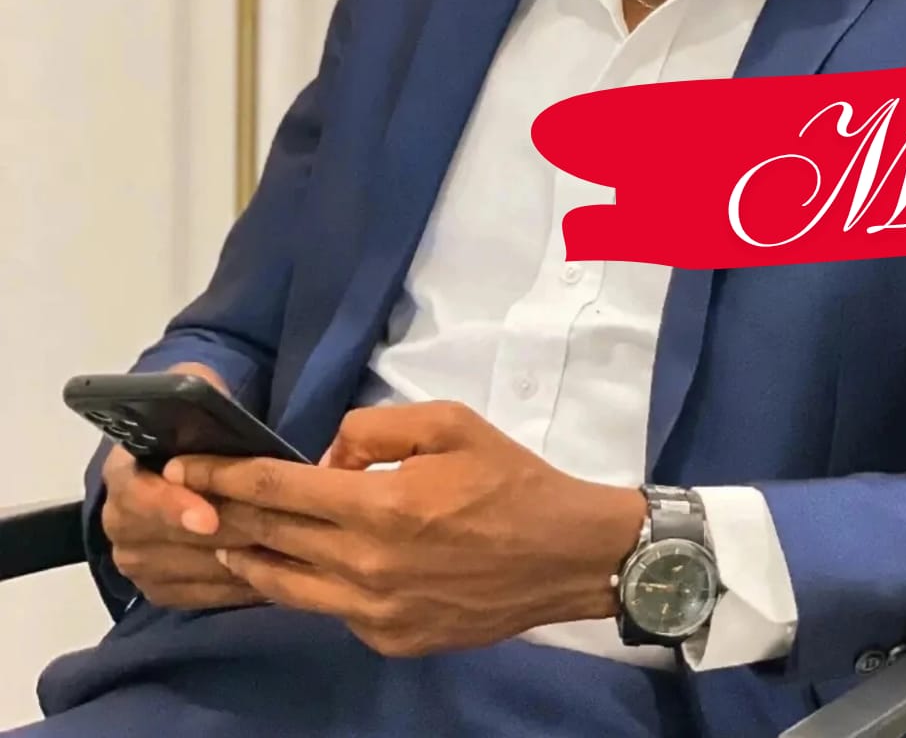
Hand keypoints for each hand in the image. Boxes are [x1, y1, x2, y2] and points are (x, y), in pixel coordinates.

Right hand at [100, 362, 261, 609]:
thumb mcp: (196, 393)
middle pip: (175, 540)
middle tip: (278, 531)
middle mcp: (120, 523)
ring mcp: (137, 561)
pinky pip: (202, 598)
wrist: (182, 456)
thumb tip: (215, 403)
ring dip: (240, 564)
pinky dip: (239, 588)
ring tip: (288, 552)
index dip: (175, 507)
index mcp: (123, 473)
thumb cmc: (195, 422)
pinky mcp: (160, 588)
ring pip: (194, 572)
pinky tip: (277, 574)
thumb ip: (201, 394)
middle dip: (228, 534)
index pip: (142, 497)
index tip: (208, 516)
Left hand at [169, 401, 646, 656]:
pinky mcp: (389, 640)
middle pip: (271, 537)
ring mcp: (375, 612)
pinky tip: (296, 564)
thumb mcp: (452, 423)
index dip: (224, 475)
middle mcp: (367, 565)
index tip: (183, 463)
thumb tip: (328, 454)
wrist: (564, 554)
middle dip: (222, 510)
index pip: (280, 489)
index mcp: (382, 505)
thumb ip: (377, 429)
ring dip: (248, 556)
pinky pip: (329, 607)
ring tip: (223, 535)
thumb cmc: (511, 479)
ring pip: (286, 584)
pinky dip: (304, 582)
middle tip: (185, 494)